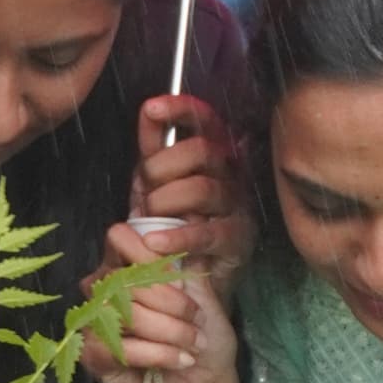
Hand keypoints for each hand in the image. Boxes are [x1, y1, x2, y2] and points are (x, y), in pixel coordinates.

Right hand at [80, 233, 243, 382]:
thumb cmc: (203, 335)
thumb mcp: (203, 292)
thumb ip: (187, 259)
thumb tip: (188, 216)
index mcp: (127, 266)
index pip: (120, 237)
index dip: (148, 253)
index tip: (180, 280)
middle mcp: (104, 290)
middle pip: (125, 279)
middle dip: (170, 302)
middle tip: (196, 320)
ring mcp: (95, 322)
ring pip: (124, 313)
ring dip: (169, 330)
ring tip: (193, 343)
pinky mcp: (93, 355)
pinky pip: (118, 346)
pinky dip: (156, 353)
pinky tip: (179, 360)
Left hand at [131, 90, 246, 260]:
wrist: (185, 273)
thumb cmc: (170, 223)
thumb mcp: (154, 183)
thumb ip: (153, 149)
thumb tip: (150, 111)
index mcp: (211, 155)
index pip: (206, 119)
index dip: (181, 109)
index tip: (152, 109)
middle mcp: (229, 174)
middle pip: (202, 150)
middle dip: (161, 167)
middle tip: (145, 191)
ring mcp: (237, 206)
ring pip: (204, 188)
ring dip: (165, 202)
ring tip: (149, 219)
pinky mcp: (238, 240)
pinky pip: (208, 233)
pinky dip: (177, 237)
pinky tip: (154, 242)